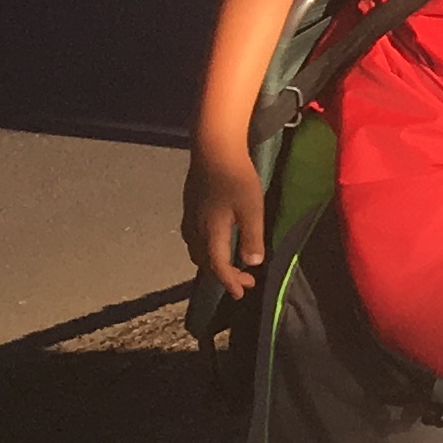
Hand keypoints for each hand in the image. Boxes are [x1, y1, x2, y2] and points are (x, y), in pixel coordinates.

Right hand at [185, 150, 269, 295]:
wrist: (213, 150)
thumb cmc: (236, 178)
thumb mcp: (252, 209)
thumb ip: (252, 237)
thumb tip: (253, 263)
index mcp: (210, 232)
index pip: (217, 266)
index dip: (229, 282)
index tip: (241, 293)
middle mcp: (195, 229)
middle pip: (205, 262)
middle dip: (224, 275)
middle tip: (245, 281)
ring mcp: (190, 218)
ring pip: (197, 251)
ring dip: (213, 263)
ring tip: (232, 267)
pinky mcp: (190, 208)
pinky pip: (194, 239)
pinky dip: (206, 250)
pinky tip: (217, 244)